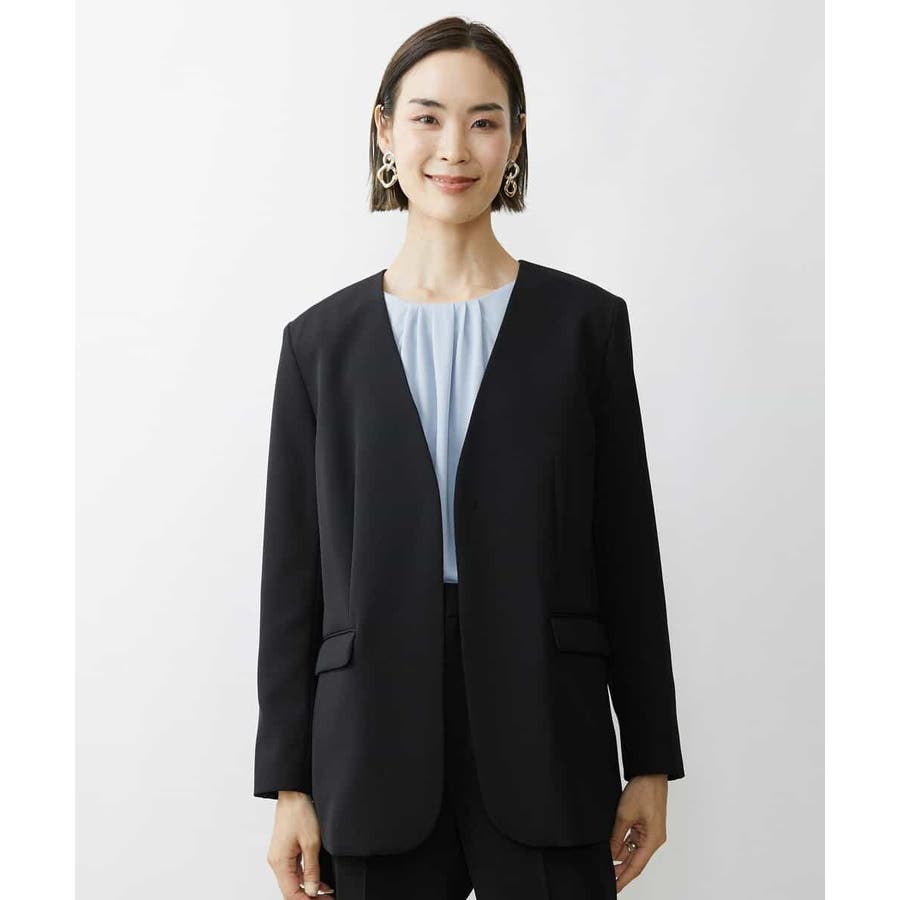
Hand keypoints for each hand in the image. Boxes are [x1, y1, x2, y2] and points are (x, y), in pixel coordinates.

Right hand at [267, 791, 335, 896]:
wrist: (293, 793)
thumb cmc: (299, 812)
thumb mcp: (311, 842)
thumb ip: (312, 870)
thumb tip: (312, 891)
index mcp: (280, 862)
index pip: (291, 893)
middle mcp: (277, 861)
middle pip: (291, 890)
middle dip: (309, 897)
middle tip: (328, 898)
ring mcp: (280, 856)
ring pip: (293, 881)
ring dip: (308, 889)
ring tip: (327, 893)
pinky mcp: (285, 850)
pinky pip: (294, 870)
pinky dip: (305, 878)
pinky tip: (319, 880)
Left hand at [609, 774, 667, 891]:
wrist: (650, 772)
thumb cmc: (644, 791)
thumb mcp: (624, 815)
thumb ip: (616, 837)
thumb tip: (610, 854)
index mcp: (653, 840)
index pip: (636, 867)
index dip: (624, 879)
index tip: (615, 887)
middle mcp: (653, 839)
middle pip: (635, 860)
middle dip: (621, 870)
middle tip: (607, 878)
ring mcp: (649, 832)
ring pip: (633, 850)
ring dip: (620, 856)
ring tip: (606, 863)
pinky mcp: (645, 825)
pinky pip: (633, 839)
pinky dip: (623, 844)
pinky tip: (612, 848)